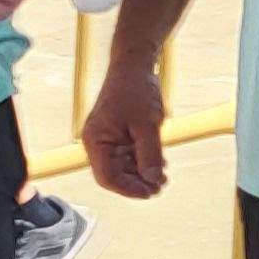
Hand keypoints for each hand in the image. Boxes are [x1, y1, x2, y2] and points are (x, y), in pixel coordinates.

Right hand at [82, 67, 167, 198]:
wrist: (134, 66)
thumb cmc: (135, 90)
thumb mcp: (147, 124)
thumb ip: (149, 153)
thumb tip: (152, 179)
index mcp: (96, 140)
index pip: (107, 176)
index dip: (129, 189)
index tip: (150, 193)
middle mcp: (98, 143)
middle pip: (115, 174)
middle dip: (137, 183)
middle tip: (160, 187)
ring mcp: (108, 139)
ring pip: (124, 167)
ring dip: (142, 174)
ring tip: (163, 179)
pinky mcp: (119, 135)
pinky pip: (129, 155)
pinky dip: (143, 162)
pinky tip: (159, 167)